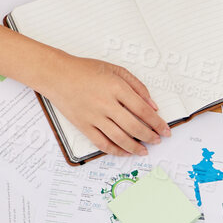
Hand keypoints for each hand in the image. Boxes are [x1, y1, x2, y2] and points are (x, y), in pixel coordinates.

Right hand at [40, 53, 169, 157]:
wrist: (56, 74)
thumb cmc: (85, 70)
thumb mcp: (115, 70)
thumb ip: (137, 86)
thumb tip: (153, 105)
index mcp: (116, 88)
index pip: (143, 110)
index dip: (157, 123)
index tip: (166, 130)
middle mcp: (105, 103)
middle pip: (134, 126)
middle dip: (150, 136)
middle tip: (158, 140)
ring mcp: (93, 116)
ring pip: (119, 138)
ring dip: (135, 147)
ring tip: (144, 150)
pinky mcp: (83, 125)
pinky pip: (101, 143)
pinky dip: (115, 150)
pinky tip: (125, 152)